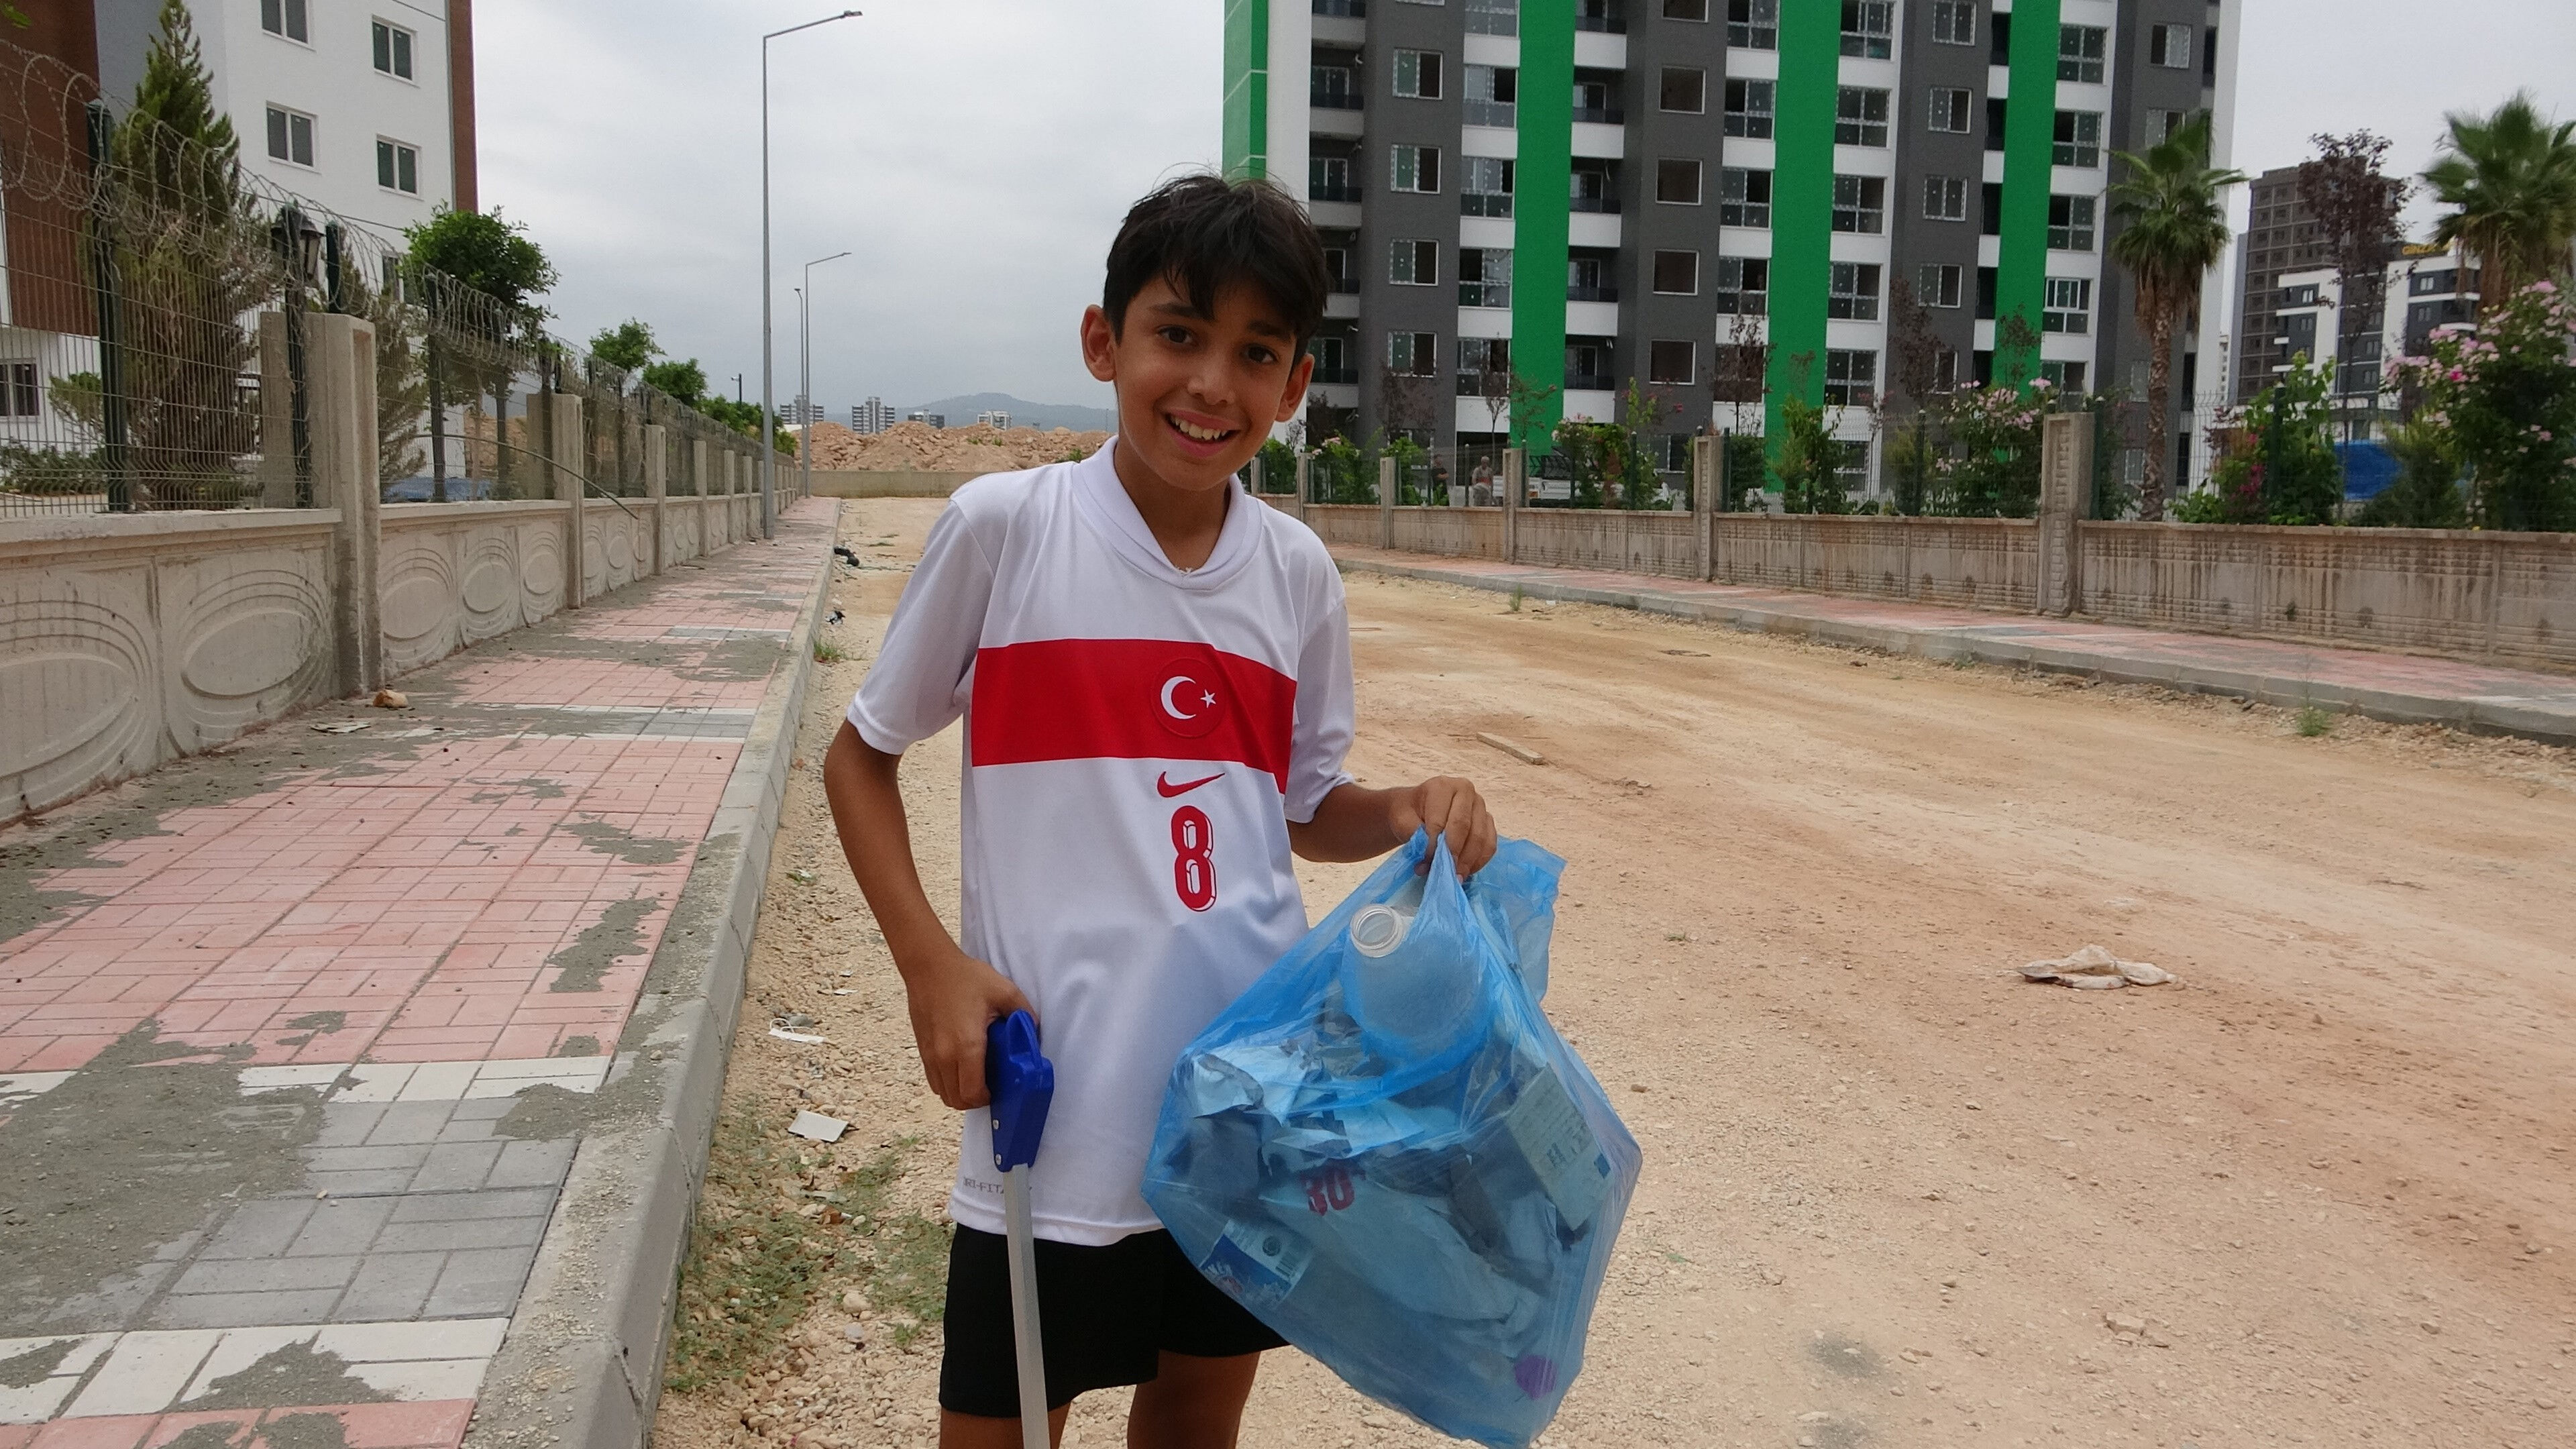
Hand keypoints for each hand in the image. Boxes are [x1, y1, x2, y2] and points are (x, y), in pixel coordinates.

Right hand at [898, 945, 1033, 1110]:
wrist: (929, 967)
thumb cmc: (966, 977)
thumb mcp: (1004, 991)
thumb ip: (1024, 1014)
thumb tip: (1034, 1033)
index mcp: (967, 1046)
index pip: (972, 1094)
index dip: (988, 1099)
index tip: (999, 1088)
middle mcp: (944, 1056)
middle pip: (957, 1100)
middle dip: (975, 1100)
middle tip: (991, 1085)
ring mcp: (930, 1055)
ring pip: (943, 1094)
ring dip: (960, 1093)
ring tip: (976, 1077)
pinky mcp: (922, 1050)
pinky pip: (934, 1081)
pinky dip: (948, 1083)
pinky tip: (961, 1067)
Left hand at [1391, 775, 1497, 876]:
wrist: (1415, 811)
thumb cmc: (1408, 815)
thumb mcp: (1403, 821)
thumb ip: (1415, 835)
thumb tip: (1431, 855)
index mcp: (1442, 787)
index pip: (1441, 820)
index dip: (1434, 845)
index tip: (1426, 863)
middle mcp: (1465, 791)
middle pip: (1465, 827)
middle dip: (1454, 854)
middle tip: (1445, 873)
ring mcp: (1480, 806)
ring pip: (1480, 837)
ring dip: (1468, 861)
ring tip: (1454, 877)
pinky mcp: (1487, 822)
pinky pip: (1490, 844)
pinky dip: (1479, 861)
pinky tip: (1465, 871)